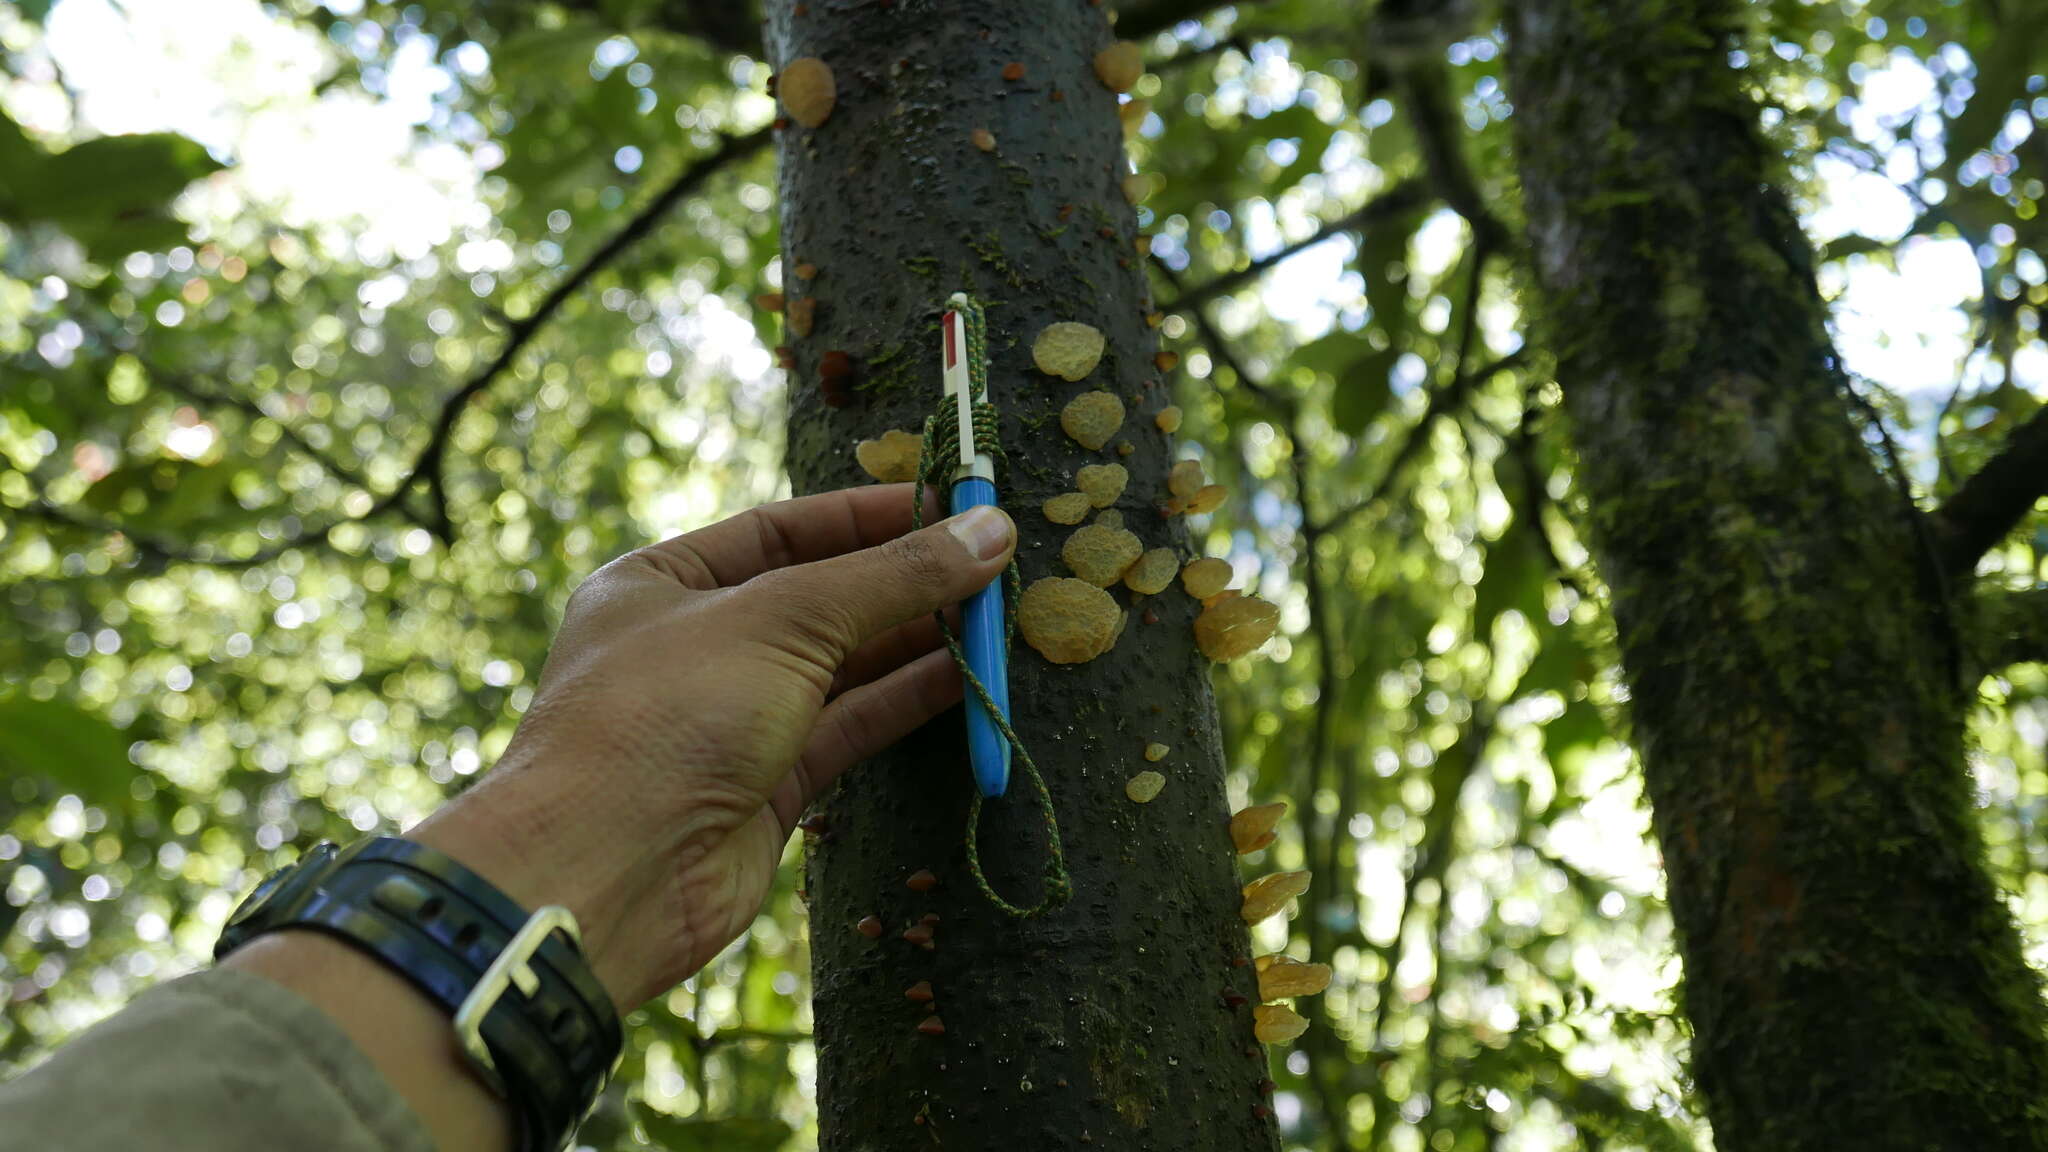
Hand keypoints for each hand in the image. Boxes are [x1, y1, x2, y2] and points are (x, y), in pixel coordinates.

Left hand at [409, 485, 1014, 1009]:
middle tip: (993, 566)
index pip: (779, 529)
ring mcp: (730, 719)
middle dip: (904, 582)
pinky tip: (965, 679)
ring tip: (996, 620)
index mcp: (660, 582)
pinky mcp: (765, 787)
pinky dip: (905, 702)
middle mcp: (693, 645)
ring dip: (916, 642)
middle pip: (817, 598)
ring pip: (840, 667)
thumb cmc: (665, 718)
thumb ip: (890, 577)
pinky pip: (848, 728)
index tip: (948, 507)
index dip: (865, 517)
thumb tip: (989, 529)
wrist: (604, 875)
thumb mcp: (782, 621)